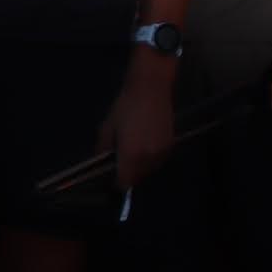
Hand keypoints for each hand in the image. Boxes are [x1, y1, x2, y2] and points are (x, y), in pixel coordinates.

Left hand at [103, 53, 177, 190]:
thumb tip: (100, 160)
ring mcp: (162, 152)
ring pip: (149, 170)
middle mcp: (148, 158)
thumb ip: (103, 147)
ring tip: (132, 154)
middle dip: (128, 175)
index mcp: (131, 154)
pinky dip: (151, 159)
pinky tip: (144, 147)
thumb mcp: (107, 126)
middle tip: (120, 164)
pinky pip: (158, 160)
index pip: (125, 182)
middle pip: (138, 178)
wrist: (151, 89)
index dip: (117, 183)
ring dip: (140, 168)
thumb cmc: (125, 106)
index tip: (112, 178)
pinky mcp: (171, 145)